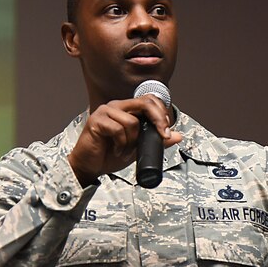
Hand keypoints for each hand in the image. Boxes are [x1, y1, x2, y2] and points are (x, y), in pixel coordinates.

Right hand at [68, 96, 182, 185]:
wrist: (90, 166)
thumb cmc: (110, 155)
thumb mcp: (138, 148)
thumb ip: (156, 141)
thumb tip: (178, 136)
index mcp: (127, 109)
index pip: (149, 99)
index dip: (161, 112)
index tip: (166, 130)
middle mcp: (116, 106)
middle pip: (144, 103)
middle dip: (158, 119)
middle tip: (162, 135)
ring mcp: (105, 111)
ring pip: (132, 121)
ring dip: (132, 141)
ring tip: (124, 150)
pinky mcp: (96, 120)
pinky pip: (118, 129)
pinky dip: (121, 144)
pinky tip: (116, 150)